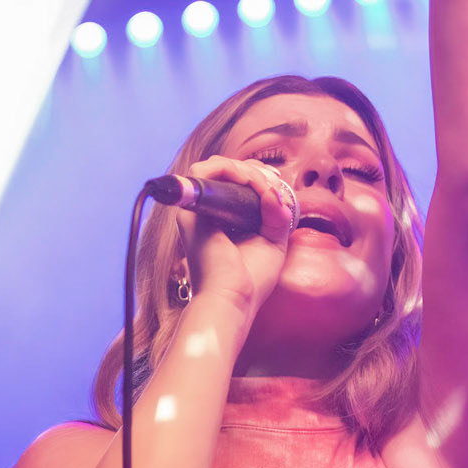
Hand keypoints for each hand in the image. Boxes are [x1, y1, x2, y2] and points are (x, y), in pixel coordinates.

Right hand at [176, 155, 297, 326]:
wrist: (233, 300)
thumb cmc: (251, 280)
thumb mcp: (273, 242)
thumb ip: (277, 214)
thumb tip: (275, 191)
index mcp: (223, 220)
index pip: (234, 182)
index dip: (256, 175)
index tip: (277, 182)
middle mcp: (206, 213)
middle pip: (224, 171)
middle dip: (253, 169)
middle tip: (274, 182)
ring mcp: (195, 211)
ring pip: (214, 167)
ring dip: (244, 169)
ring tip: (263, 183)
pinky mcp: (190, 212)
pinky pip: (204, 174)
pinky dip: (230, 171)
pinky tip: (252, 182)